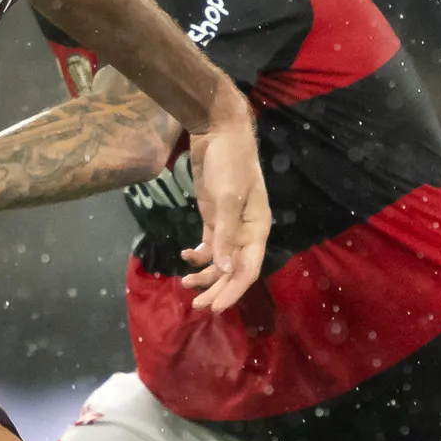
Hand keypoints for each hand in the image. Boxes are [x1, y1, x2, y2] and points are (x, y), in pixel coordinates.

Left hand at [180, 107, 270, 311]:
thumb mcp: (227, 198)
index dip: (233, 291)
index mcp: (257, 229)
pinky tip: (184, 256)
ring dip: (205, 275)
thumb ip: (225, 235)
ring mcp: (229, 226)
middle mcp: (246, 232)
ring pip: (220, 261)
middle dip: (216, 289)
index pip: (248, 269)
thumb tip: (226, 269)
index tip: (215, 308)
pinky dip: (197, 255)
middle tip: (196, 305)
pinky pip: (209, 246)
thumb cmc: (229, 162)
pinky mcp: (214, 218)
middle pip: (233, 270)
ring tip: (185, 283)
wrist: (218, 132)